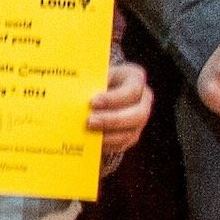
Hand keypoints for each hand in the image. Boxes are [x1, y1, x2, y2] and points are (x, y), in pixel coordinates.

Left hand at [88, 56, 154, 171]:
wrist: (101, 90)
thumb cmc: (97, 79)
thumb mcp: (96, 75)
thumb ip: (90, 83)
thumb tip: (76, 94)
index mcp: (135, 78)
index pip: (131, 91)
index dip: (113, 98)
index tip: (93, 102)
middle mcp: (143, 99)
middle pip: (137, 114)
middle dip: (112, 120)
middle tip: (90, 121)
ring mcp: (140, 119)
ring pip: (130, 132)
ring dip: (109, 135)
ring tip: (89, 133)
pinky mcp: (132, 134)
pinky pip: (123, 144)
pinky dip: (108, 144)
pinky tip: (93, 143)